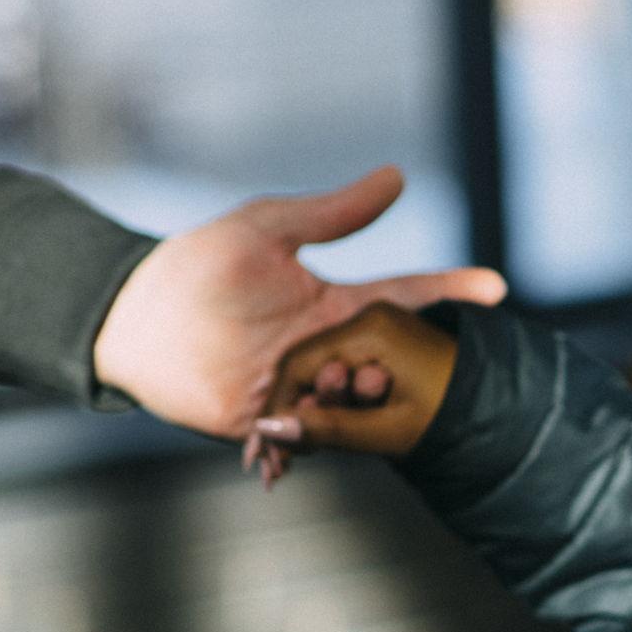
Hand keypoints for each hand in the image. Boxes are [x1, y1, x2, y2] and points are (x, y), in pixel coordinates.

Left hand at [91, 163, 502, 441]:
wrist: (136, 317)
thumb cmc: (198, 267)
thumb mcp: (267, 228)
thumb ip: (334, 213)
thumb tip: (397, 176)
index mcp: (338, 307)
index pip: (407, 299)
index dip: (452, 293)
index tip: (495, 288)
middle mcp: (331, 351)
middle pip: (392, 365)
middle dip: (394, 371)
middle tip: (366, 368)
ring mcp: (305, 389)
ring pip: (357, 409)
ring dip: (351, 404)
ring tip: (325, 388)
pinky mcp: (271, 421)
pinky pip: (305, 441)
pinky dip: (303, 450)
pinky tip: (289, 456)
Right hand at [243, 299, 460, 484]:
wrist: (509, 411)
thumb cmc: (458, 420)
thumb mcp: (391, 431)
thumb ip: (329, 429)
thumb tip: (271, 429)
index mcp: (372, 326)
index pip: (300, 362)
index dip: (279, 406)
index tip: (266, 442)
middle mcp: (373, 316)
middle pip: (311, 363)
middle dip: (298, 409)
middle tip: (286, 453)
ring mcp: (384, 326)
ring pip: (328, 367)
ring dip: (321, 409)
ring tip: (315, 446)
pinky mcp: (392, 341)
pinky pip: (349, 367)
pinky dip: (341, 401)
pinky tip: (339, 429)